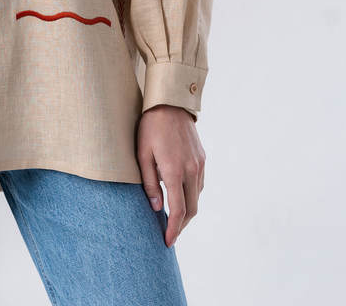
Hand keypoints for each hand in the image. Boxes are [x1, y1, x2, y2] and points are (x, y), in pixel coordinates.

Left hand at [136, 104, 205, 247]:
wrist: (170, 103)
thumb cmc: (150, 127)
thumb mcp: (142, 154)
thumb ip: (150, 183)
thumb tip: (157, 207)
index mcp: (175, 171)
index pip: (179, 210)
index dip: (174, 230)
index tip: (168, 242)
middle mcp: (192, 170)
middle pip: (192, 208)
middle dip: (182, 225)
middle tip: (170, 233)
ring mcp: (200, 164)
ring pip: (197, 196)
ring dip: (187, 210)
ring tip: (173, 215)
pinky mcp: (202, 157)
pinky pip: (199, 183)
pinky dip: (191, 194)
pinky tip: (180, 194)